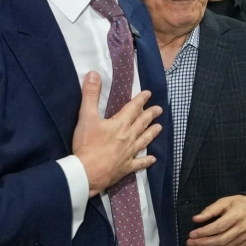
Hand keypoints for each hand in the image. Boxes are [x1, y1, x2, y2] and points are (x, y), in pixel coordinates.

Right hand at [71, 71, 162, 195]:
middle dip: (150, 115)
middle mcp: (128, 137)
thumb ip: (90, 95)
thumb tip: (93, 74)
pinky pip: (139, 163)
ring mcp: (129, 153)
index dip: (141, 100)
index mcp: (120, 124)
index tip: (148, 94)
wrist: (87, 172)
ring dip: (152, 133)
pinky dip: (146, 160)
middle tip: (159, 109)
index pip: (133, 108)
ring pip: (144, 140)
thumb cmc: (86, 144)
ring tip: (160, 128)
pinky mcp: (126, 167)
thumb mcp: (86, 116)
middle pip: (142, 123)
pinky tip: (153, 159)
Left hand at [186, 195, 245, 245]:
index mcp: (236, 216)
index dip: (204, 232)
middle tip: (189, 243)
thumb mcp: (225, 201)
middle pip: (220, 240)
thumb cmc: (239, 204)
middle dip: (202, 243)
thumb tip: (196, 219)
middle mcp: (241, 229)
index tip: (191, 234)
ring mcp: (243, 239)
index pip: (218, 227)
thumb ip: (210, 210)